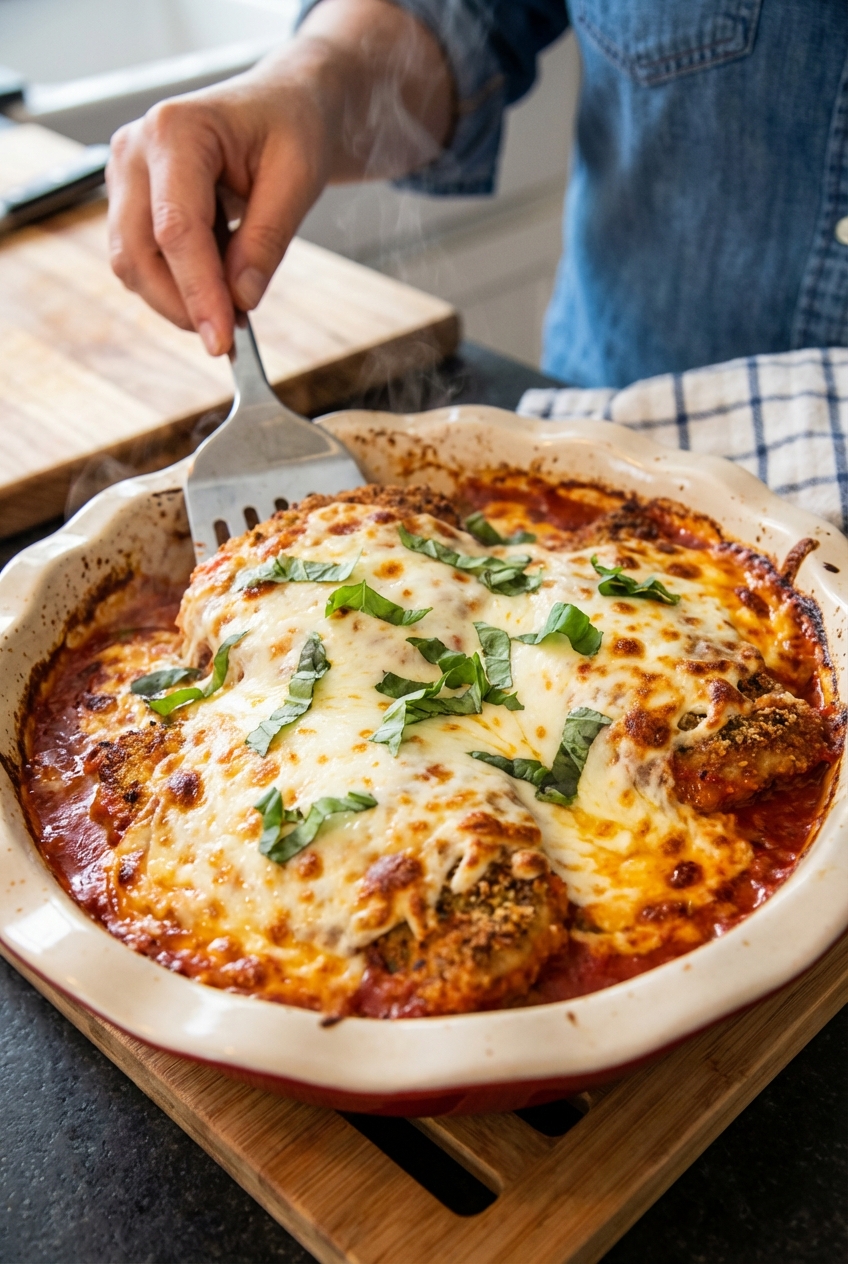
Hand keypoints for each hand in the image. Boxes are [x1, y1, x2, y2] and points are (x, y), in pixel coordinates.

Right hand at [106, 0, 452, 355]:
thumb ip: (267, 240)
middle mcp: (134, 150)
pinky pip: (140, 260)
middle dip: (182, 305)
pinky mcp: (128, 201)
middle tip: (230, 337)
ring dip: (178, 298)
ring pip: (131, 264)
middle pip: (138, 253)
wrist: (281, 106)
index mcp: (175, 131)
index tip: (223, 341)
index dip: (198, 292)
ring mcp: (124, 176)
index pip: (176, 229)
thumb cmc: (291, 129)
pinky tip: (215, 278)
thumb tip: (241, 300)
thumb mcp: (298, 179)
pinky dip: (176, 284)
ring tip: (232, 298)